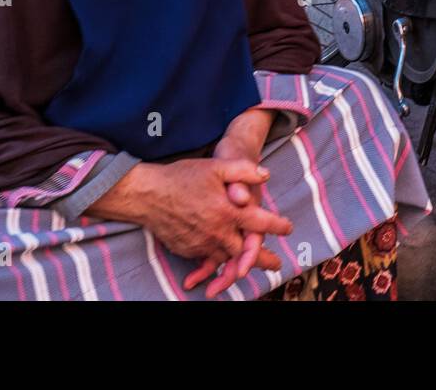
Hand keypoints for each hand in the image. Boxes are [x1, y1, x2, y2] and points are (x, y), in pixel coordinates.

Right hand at [89, 159, 291, 286]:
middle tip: (276, 264)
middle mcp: (217, 232)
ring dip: (239, 264)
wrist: (148, 194)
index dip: (278, 226)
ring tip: (251, 268)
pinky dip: (216, 262)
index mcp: (227, 212)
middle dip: (262, 258)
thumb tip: (266, 175)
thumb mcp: (216, 166)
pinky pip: (207, 260)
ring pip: (226, 258)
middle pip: (246, 251)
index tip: (288, 229)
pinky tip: (222, 261)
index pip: (260, 223)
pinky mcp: (188, 249)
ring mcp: (201, 243)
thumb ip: (243, 170)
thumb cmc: (182, 177)